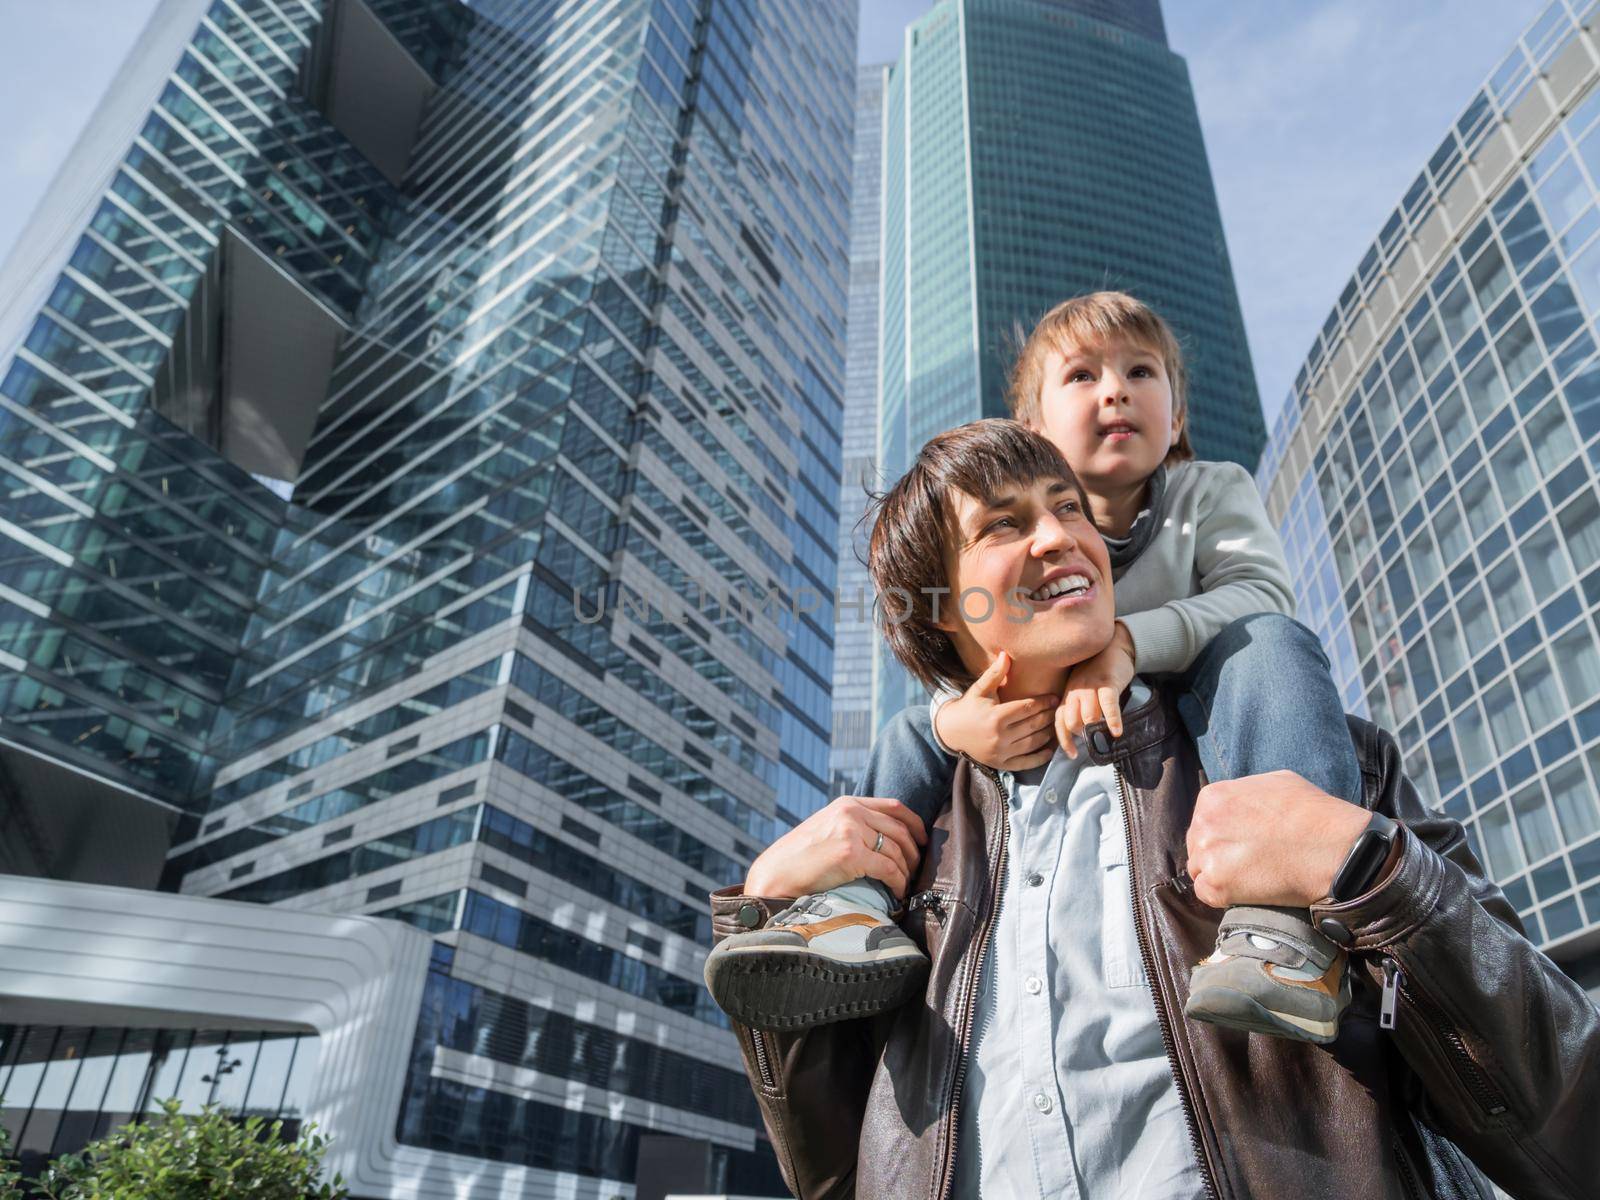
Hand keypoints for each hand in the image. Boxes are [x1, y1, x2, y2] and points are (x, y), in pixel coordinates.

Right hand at [745, 794, 928, 899]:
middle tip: (916, 872)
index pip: (894, 807)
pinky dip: (898, 884)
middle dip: (914, 853)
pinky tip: (896, 894)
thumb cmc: (800, 858)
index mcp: (847, 804)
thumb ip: (852, 826)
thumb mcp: (827, 829)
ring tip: (905, 886)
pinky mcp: (851, 854)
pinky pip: (889, 869)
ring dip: (906, 872)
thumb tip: (885, 841)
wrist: (775, 874)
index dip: (915, 824)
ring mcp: (851, 831)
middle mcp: (851, 812)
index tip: (923, 841)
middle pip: (900, 831)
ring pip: (897, 851)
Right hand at [934, 651, 1056, 769]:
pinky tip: (1049, 749)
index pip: (1027, 708)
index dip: (1043, 702)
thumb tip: (1005, 654)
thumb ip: (994, 674)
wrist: (951, 731)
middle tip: (1058, 710)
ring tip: (1055, 725)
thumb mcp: (979, 689)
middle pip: (1033, 724)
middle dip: (1048, 716)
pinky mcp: (1001, 764)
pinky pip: (1026, 762)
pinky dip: (1040, 757)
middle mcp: (999, 736)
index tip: (1054, 697)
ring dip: (1047, 734)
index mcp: (995, 716)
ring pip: (1033, 742)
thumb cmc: (968, 707)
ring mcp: (1001, 752)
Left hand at [1055, 621, 1136, 757]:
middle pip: (1071, 722)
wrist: (1112, 646)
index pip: (1059, 721)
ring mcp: (1091, 688)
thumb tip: (1080, 734)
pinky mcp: (1108, 684)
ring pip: (1088, 716)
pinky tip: (1117, 732)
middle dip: (1081, 734)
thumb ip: (1077, 707)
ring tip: (1106, 733)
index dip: (1064, 740)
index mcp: (1068, 695)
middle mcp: (1075, 692)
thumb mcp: (1080, 688)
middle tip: (1093, 737)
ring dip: (1097, 729)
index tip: (1071, 754)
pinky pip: (1108, 706)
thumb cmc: (1096, 671)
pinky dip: (1112, 721)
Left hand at [1185, 770, 1372, 907]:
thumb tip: (1237, 804)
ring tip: (1251, 877)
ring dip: (1219, 875)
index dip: (1222, 835)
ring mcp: (1208, 855)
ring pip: (1200, 870)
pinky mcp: (1217, 885)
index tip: (1241, 843)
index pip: (1203, 820)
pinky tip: (1248, 890)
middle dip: (1218, 854)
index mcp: (1214, 797)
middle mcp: (1204, 823)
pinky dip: (1223, 896)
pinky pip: (1205, 894)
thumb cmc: (1313, 814)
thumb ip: (1244, 793)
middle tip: (1247, 862)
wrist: (1335, 849)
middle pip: (1198, 845)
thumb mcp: (1275, 782)